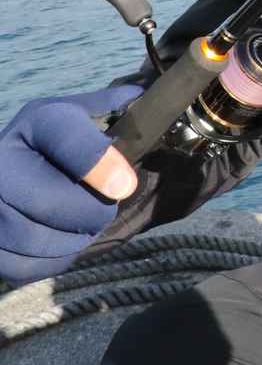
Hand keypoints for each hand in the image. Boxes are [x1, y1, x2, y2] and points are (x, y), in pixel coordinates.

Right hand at [0, 85, 142, 284]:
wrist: (10, 169)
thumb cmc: (59, 143)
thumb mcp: (83, 116)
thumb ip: (114, 108)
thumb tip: (145, 99)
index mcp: (39, 121)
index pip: (68, 138)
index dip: (100, 165)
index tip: (126, 186)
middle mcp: (2, 159)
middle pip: (49, 200)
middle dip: (92, 212)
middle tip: (107, 210)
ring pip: (36, 238)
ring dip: (74, 239)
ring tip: (85, 225)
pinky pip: (23, 265)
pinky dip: (53, 259)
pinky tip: (62, 240)